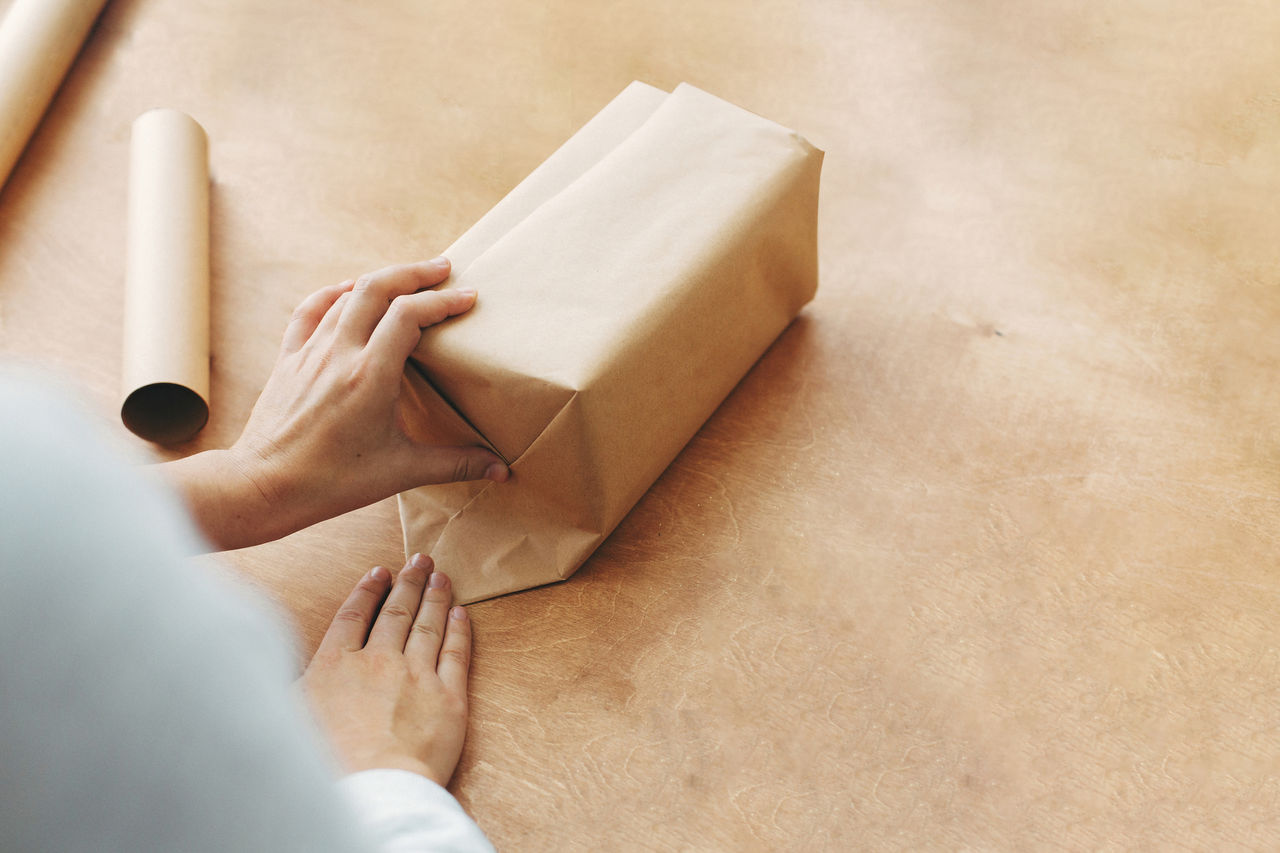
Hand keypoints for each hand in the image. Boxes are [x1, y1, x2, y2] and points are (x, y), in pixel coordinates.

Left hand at [163, 258, 507, 549]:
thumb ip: (454, 464)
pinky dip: (334, 293)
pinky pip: (311, 310)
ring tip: (407, 279)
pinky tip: (349, 291)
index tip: (469, 297)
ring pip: (346, 294)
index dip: (443, 300)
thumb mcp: (400, 472)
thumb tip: (500, 470)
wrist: (263, 486)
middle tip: (443, 268)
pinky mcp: (288, 359)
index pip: (410, 315)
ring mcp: (310, 352)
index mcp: (370, 375)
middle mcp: (339, 353)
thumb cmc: (332, 482)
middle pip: (377, 287)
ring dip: (380, 279)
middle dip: (414, 272)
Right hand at [301, 554, 472, 784]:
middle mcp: (377, 661)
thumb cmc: (322, 765)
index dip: (368, 592)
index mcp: (335, 666)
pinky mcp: (449, 698)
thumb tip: (270, 666)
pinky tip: (462, 614)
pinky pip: (456, 653)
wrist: (369, 791)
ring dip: (436, 597)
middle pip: (396, 612)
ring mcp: (416, 676)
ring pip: (428, 625)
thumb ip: (290, 687)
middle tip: (420, 560)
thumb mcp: (285, 719)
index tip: (379, 573)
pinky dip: (460, 630)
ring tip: (442, 577)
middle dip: (409, 582)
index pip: (353, 616)